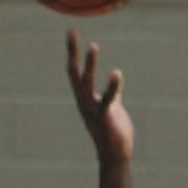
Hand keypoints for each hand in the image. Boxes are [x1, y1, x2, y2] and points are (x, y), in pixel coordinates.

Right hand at [66, 31, 133, 162]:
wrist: (115, 156)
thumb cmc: (112, 132)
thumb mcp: (112, 107)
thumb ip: (113, 92)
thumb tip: (116, 79)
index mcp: (84, 98)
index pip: (74, 71)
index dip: (72, 52)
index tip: (71, 32)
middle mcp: (83, 102)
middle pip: (74, 73)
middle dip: (74, 53)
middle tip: (72, 32)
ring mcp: (92, 110)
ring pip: (87, 84)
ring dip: (89, 65)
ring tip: (93, 46)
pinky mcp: (104, 118)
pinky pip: (107, 99)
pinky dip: (111, 86)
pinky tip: (116, 73)